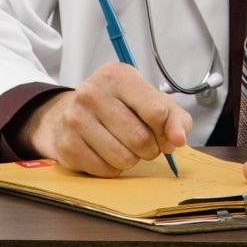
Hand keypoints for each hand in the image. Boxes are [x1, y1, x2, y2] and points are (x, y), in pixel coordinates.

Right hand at [16, 62, 190, 176]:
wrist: (71, 114)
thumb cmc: (119, 107)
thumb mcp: (150, 101)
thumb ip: (174, 118)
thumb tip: (178, 139)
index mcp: (117, 75)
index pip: (157, 111)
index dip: (164, 129)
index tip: (159, 130)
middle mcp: (93, 92)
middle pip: (141, 138)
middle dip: (149, 148)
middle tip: (142, 142)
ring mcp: (76, 118)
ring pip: (124, 158)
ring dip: (131, 159)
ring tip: (123, 146)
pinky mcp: (68, 144)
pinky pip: (106, 170)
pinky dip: (113, 168)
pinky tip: (106, 153)